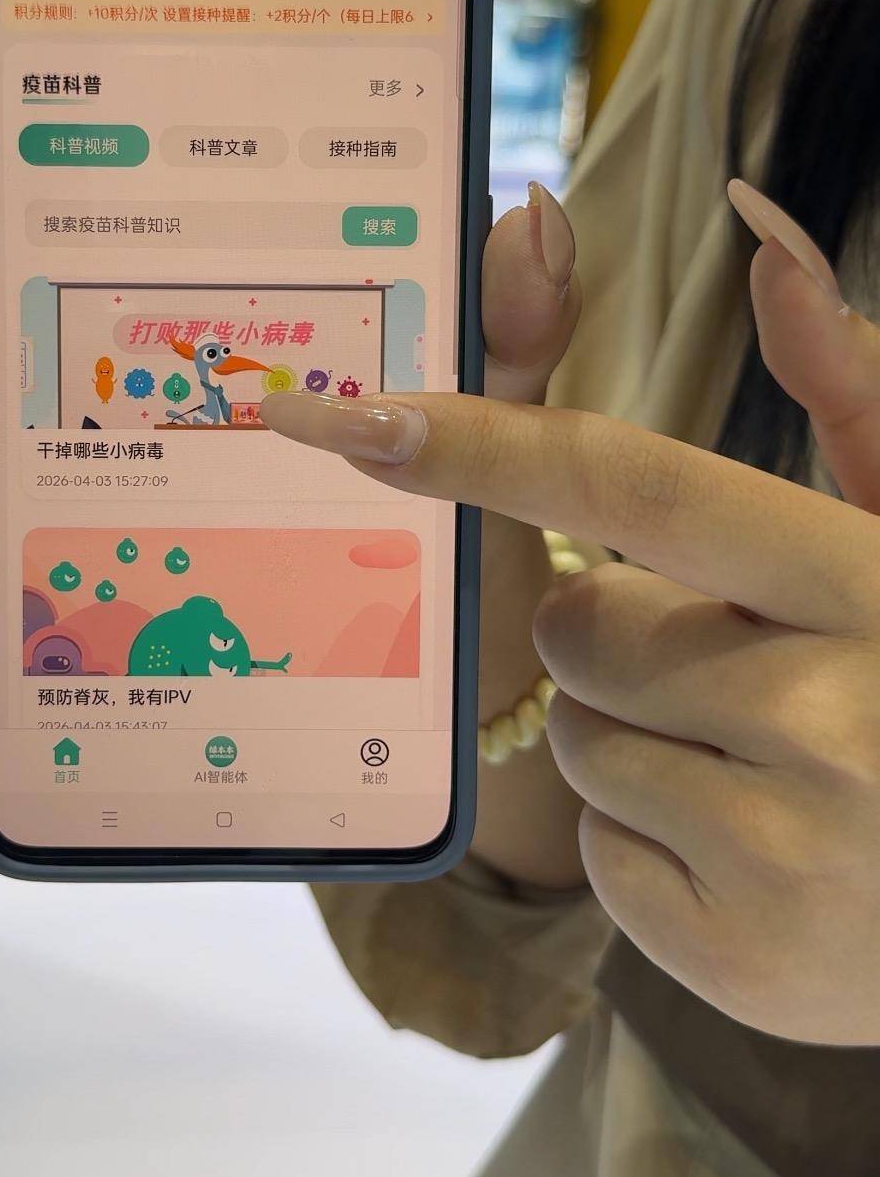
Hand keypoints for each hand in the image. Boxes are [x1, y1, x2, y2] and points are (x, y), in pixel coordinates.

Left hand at [260, 182, 879, 1045]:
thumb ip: (842, 381)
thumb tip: (754, 219)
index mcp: (870, 585)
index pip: (633, 485)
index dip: (481, 440)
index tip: (349, 413)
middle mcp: (834, 715)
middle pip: (580, 621)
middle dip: (621, 626)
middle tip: (735, 663)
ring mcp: (790, 849)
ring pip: (582, 738)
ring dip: (640, 736)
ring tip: (765, 762)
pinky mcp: (745, 957)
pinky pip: (602, 853)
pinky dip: (652, 844)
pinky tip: (757, 845)